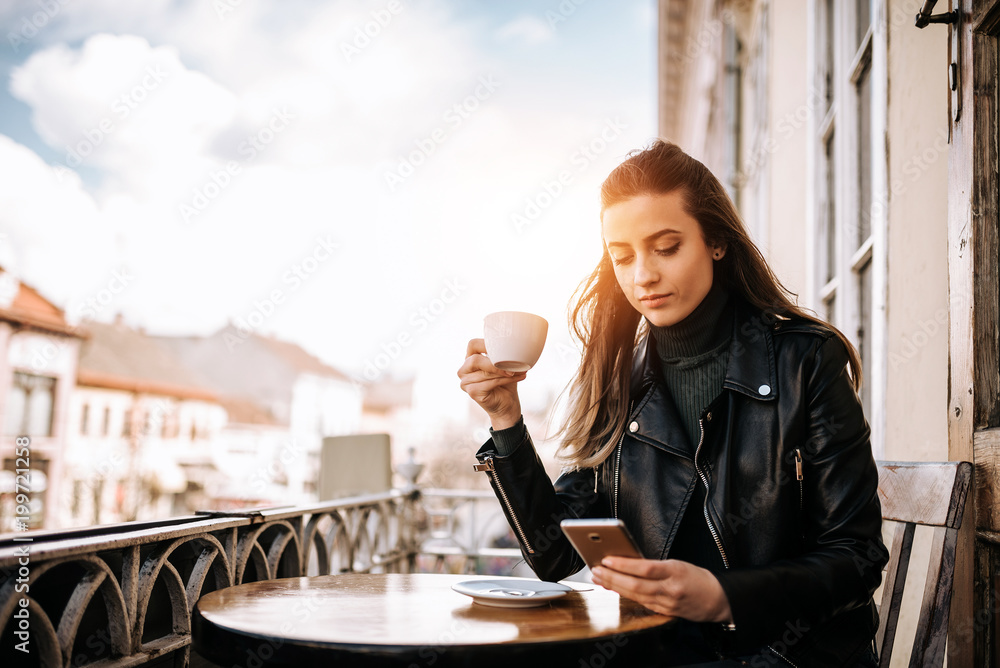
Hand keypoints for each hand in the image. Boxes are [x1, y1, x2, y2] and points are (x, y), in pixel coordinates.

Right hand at [458, 338, 526, 429]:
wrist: (507, 406)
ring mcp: (465, 382)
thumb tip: (513, 344)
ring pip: (485, 372)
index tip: (505, 349)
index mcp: (469, 360)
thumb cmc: (505, 383)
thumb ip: (501, 355)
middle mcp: (464, 370)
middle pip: (475, 359)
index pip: (472, 344)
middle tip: (513, 367)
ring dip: (504, 372)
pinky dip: (505, 380)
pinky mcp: (472, 392)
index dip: (487, 344)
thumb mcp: (503, 365)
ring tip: (519, 372)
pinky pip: (489, 383)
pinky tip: (518, 378)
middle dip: (495, 363)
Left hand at [591, 557, 732, 622]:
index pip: (645, 568)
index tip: (607, 559)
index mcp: (675, 572)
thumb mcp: (677, 563)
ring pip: (635, 596)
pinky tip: (614, 589)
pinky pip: (641, 603)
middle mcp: (670, 589)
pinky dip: (625, 595)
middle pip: (636, 585)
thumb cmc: (696, 577)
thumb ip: (655, 565)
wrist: (717, 599)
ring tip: (599, 577)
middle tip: (595, 569)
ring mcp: (666, 603)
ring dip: (614, 586)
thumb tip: (627, 561)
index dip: (624, 565)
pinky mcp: (664, 612)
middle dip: (612, 577)